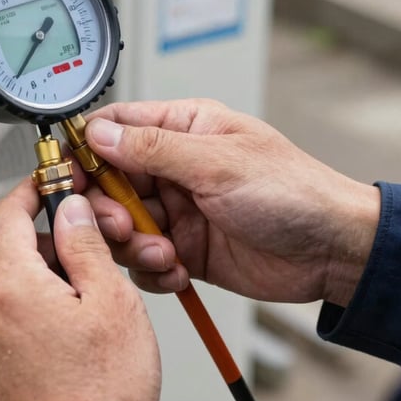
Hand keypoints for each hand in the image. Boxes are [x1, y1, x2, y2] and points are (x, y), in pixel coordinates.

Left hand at [0, 179, 160, 400]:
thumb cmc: (106, 391)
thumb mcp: (111, 300)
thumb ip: (83, 243)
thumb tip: (68, 209)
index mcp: (9, 286)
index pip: (5, 212)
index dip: (30, 191)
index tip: (48, 186)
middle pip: (6, 253)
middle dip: (44, 246)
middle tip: (86, 262)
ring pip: (2, 293)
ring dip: (35, 287)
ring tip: (79, 314)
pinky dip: (22, 322)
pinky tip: (59, 346)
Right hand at [80, 99, 379, 306]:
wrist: (332, 252)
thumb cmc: (291, 192)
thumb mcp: (217, 163)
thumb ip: (152, 147)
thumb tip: (98, 133)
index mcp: (181, 129)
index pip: (114, 128)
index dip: (85, 151)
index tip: (68, 178)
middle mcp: (171, 169)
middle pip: (107, 183)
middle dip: (107, 209)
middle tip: (123, 226)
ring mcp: (175, 210)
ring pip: (120, 226)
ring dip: (133, 245)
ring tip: (164, 253)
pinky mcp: (182, 249)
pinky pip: (143, 261)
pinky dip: (152, 270)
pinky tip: (178, 271)